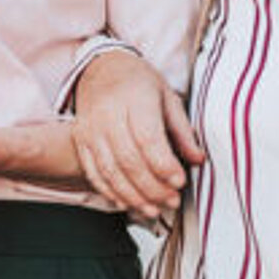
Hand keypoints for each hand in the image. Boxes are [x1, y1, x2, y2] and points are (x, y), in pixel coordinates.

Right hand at [71, 49, 203, 219]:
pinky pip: (94, 172)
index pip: (148, 139)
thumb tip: (197, 160)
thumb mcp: (168, 97)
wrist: (103, 68)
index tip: (180, 181)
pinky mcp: (81, 141)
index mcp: (135, 99)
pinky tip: (128, 203)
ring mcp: (91, 129)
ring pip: (110, 171)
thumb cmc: (139, 82)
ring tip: (154, 210)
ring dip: (133, 196)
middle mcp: (109, 114)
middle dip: (152, 187)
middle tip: (172, 200)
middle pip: (129, 159)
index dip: (164, 165)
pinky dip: (111, 192)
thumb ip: (183, 131)